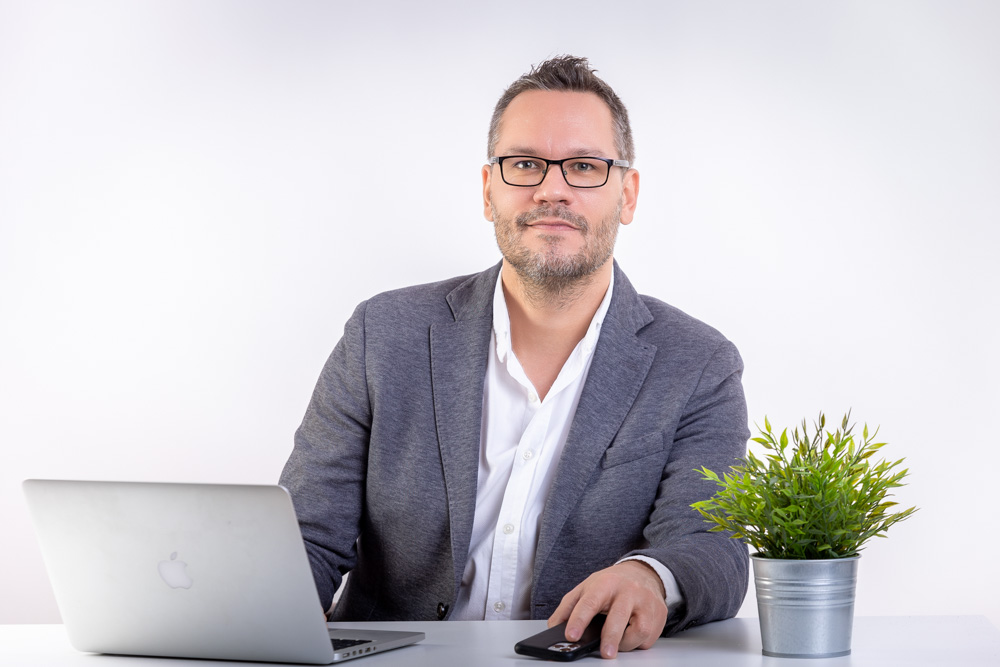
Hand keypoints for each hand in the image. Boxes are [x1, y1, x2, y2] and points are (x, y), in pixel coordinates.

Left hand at [547, 560, 667, 658]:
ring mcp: (646, 601)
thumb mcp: (587, 588)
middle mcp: (628, 590)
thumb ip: (568, 606)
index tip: (571, 635)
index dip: (579, 619)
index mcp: (605, 583)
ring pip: (639, 630)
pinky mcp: (660, 614)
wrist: (643, 573)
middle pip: (618, 616)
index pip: (590, 601)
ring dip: (625, 643)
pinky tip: (631, 634)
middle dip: (610, 637)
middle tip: (605, 653)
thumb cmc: (612, 584)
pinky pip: (650, 637)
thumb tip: (553, 627)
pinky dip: (638, 642)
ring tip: (617, 641)